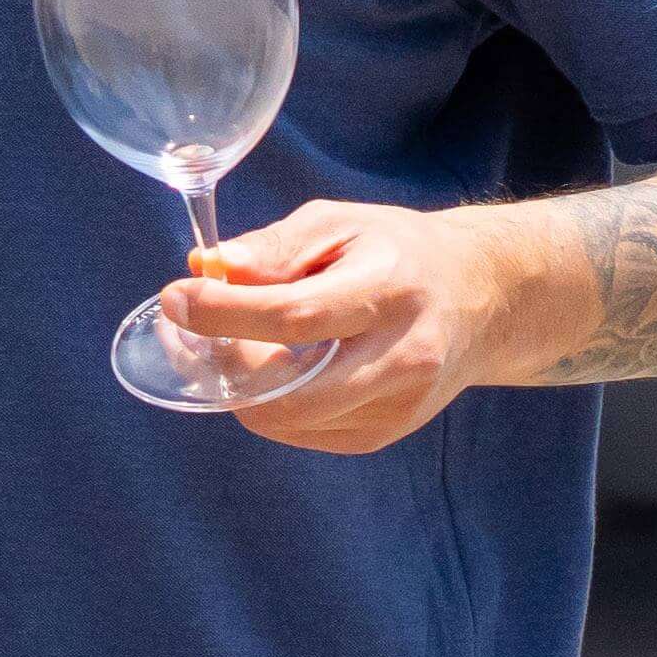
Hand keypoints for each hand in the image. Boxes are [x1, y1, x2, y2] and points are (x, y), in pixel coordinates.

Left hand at [161, 197, 536, 456]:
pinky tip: (268, 363)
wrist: (479, 298)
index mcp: (391, 291)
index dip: (222, 312)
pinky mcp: (383, 433)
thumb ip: (274, 247)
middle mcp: (402, 358)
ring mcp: (396, 406)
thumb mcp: (340, 223)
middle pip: (288, 395)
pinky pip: (300, 430)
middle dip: (223, 365)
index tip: (177, 297)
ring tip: (232, 339)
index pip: (294, 315)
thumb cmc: (397, 251)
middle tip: (196, 328)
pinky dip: (267, 401)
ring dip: (239, 386)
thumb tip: (208, 270)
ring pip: (286, 421)